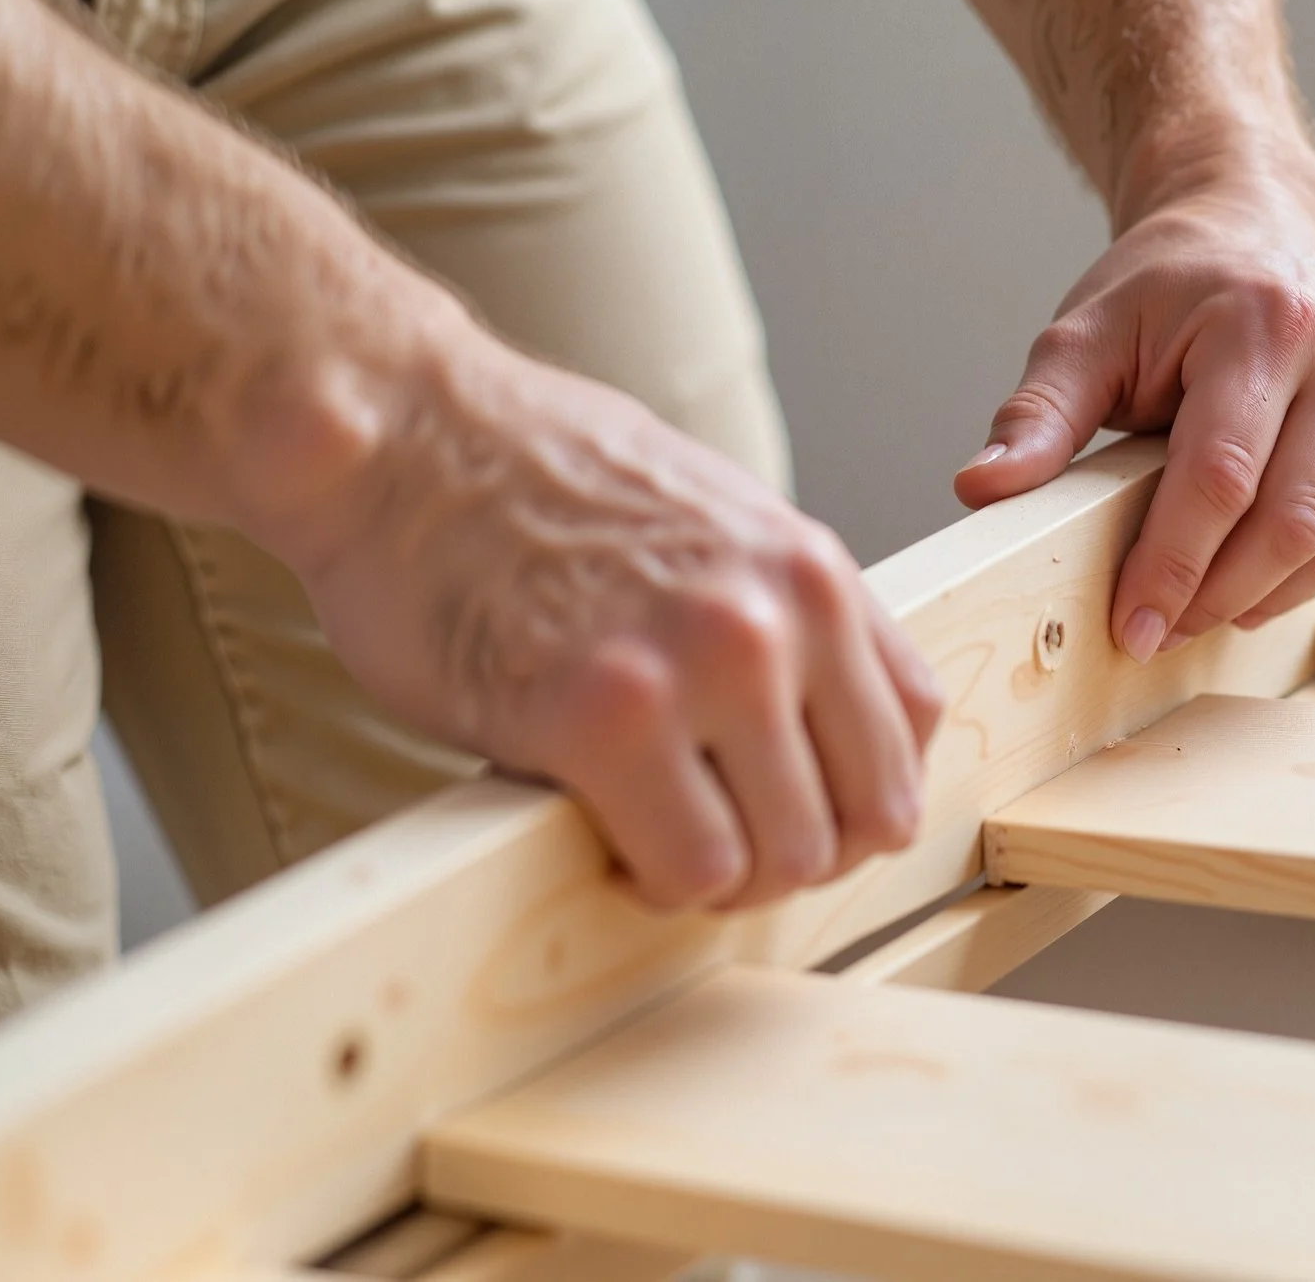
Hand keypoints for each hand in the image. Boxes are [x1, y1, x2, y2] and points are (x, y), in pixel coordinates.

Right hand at [274, 330, 945, 911]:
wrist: (399, 433)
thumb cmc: (529, 478)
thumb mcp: (710, 522)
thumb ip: (779, 617)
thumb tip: (819, 734)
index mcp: (811, 569)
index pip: (914, 726)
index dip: (859, 790)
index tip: (796, 803)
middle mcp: (779, 617)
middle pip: (869, 813)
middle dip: (798, 852)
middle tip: (720, 840)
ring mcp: (699, 667)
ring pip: (785, 858)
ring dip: (724, 875)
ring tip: (654, 836)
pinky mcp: (602, 719)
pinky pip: (690, 867)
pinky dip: (654, 881)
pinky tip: (603, 837)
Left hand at [954, 171, 1314, 660]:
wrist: (1256, 219)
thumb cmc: (1169, 282)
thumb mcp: (1085, 331)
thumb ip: (1038, 413)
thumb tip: (983, 486)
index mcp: (1265, 323)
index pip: (1222, 477)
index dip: (1172, 565)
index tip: (1129, 623)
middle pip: (1291, 522)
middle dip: (1215, 596)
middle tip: (1156, 629)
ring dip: (1263, 598)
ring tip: (1198, 609)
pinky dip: (1307, 577)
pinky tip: (1251, 580)